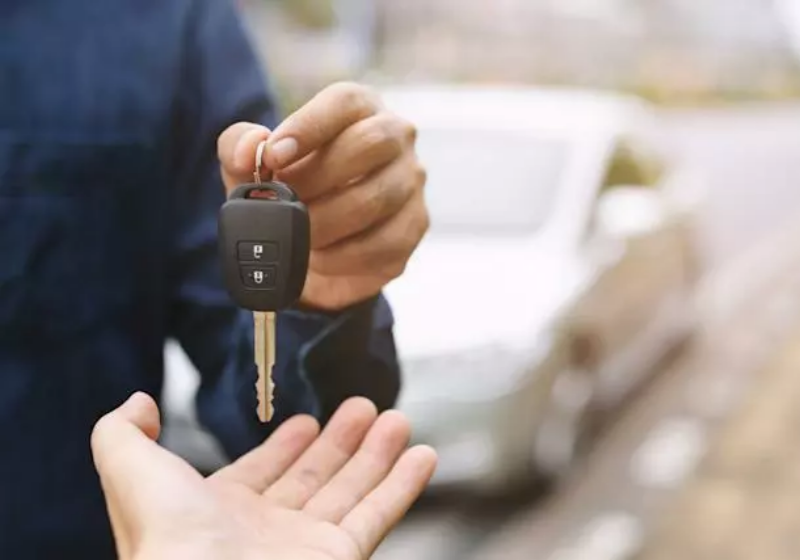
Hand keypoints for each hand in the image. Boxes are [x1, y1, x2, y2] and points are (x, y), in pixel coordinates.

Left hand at [91, 394, 436, 559]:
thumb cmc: (165, 541)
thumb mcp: (131, 469)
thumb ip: (124, 431)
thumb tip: (140, 400)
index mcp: (217, 511)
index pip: (260, 471)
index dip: (284, 445)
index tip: (305, 421)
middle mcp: (264, 531)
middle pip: (313, 477)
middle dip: (339, 440)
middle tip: (363, 408)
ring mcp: (304, 547)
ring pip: (350, 492)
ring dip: (376, 454)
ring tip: (395, 419)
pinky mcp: (340, 558)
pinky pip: (378, 516)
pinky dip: (403, 486)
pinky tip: (421, 456)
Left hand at [218, 82, 428, 310]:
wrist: (314, 251)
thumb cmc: (289, 193)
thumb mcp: (251, 168)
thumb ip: (240, 148)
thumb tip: (250, 148)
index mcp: (358, 109)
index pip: (345, 101)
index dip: (310, 125)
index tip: (274, 154)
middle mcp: (395, 138)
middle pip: (372, 142)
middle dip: (319, 176)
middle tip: (286, 201)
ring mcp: (410, 182)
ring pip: (376, 198)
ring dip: (326, 222)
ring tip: (297, 234)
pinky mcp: (414, 226)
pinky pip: (383, 242)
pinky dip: (341, 255)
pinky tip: (319, 257)